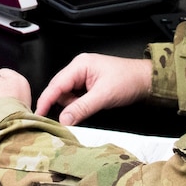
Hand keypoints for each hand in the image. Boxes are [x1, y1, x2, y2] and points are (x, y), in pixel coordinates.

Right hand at [36, 53, 151, 125]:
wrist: (148, 81)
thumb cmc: (128, 81)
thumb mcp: (103, 96)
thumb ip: (81, 108)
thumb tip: (63, 120)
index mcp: (79, 65)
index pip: (56, 84)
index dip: (45, 100)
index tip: (37, 114)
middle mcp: (78, 69)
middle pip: (59, 90)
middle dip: (63, 104)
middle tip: (67, 118)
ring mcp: (84, 77)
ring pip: (67, 96)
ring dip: (72, 106)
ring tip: (90, 108)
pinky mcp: (89, 85)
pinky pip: (76, 97)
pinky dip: (78, 106)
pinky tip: (88, 108)